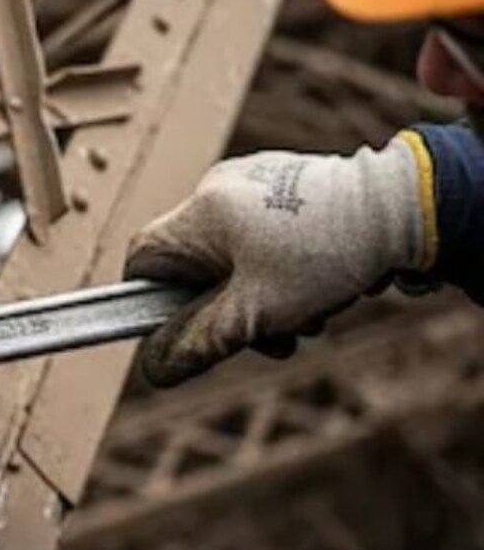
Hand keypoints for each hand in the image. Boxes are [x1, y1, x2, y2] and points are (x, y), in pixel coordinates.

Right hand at [121, 141, 426, 386]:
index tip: (187, 331)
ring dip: (260, 295)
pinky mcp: (287, 181)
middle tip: (267, 335)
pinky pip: (262, 235)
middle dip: (226, 309)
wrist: (407, 206)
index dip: (153, 303)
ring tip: (306, 313)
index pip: (141, 262)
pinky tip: (320, 282)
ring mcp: (254, 180)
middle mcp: (218, 187)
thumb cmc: (329, 255)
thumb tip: (153, 369)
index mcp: (200, 213)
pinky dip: (280, 268)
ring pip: (232, 256)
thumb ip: (198, 343)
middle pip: (193, 265)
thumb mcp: (256, 314)